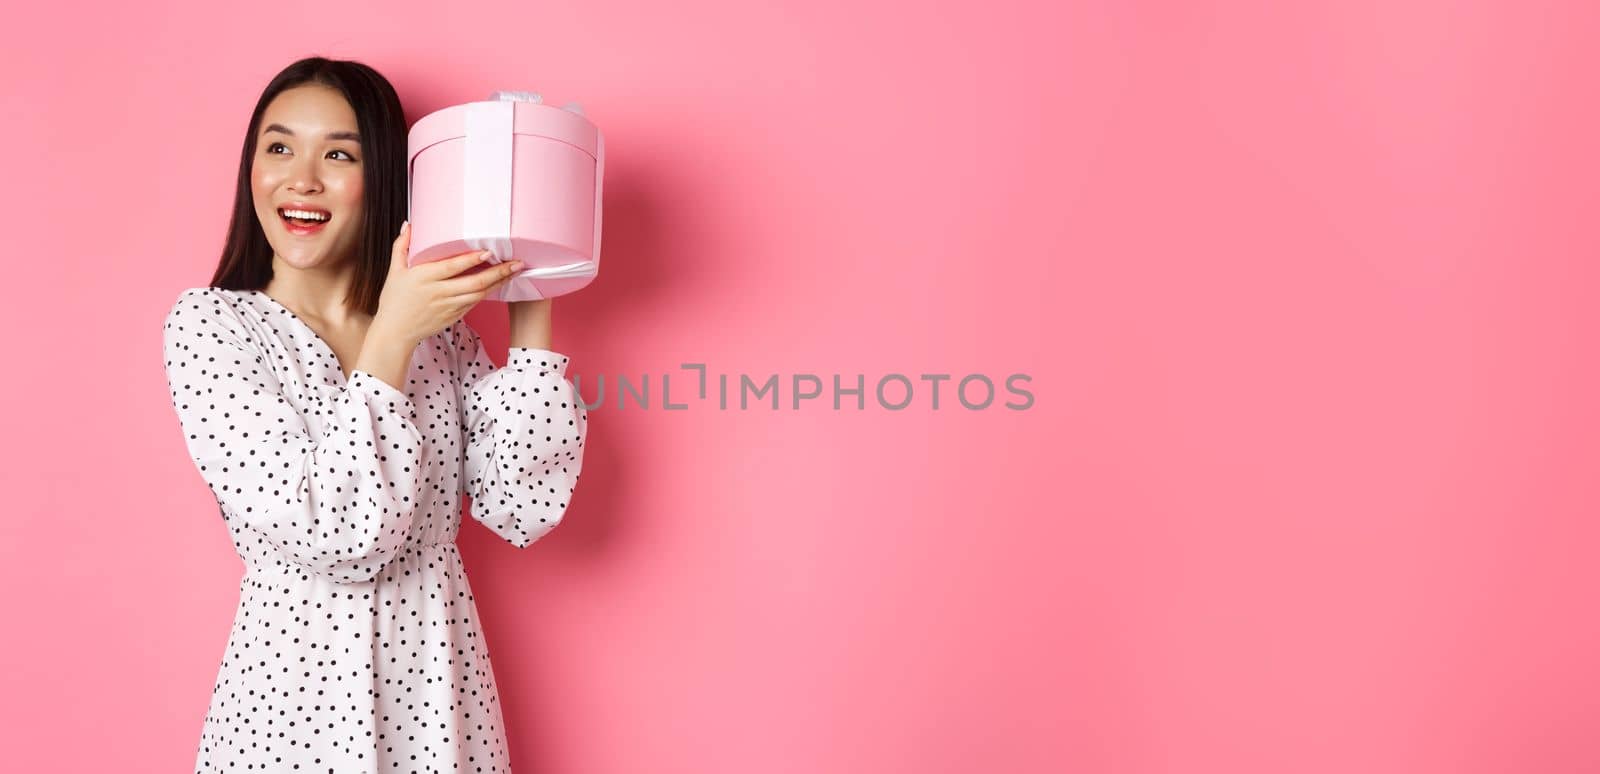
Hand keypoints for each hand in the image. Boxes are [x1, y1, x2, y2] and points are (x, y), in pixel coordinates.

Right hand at [372, 222, 524, 345]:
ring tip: (514, 272)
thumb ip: (402, 246)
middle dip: (498, 272)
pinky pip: (474, 303)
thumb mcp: (394, 271)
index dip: (472, 259)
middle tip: (516, 262)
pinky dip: (488, 293)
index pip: (453, 267)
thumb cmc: (394, 300)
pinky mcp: (454, 316)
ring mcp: (448, 307)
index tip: (489, 251)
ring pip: (479, 294)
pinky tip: (499, 283)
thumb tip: (409, 225)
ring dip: (498, 283)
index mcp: (424, 278)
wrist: (395, 332)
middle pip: (474, 282)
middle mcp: (439, 293)